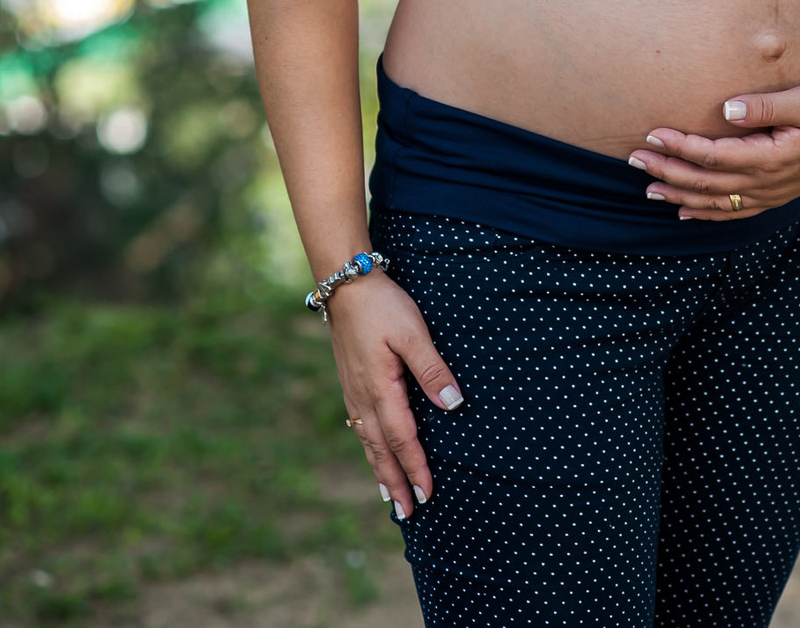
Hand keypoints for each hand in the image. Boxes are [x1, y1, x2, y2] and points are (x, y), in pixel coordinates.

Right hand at [327, 271, 463, 517]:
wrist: (346, 285)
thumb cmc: (383, 306)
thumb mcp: (413, 333)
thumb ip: (432, 369)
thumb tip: (453, 404)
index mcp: (380, 388)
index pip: (402, 438)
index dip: (415, 467)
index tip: (427, 493)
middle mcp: (363, 397)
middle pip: (380, 449)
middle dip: (396, 481)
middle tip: (408, 513)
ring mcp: (353, 391)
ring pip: (368, 441)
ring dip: (380, 470)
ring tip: (391, 497)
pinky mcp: (350, 382)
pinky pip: (360, 426)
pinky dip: (369, 448)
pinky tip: (373, 452)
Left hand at [629, 84, 799, 221]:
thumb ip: (765, 106)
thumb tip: (727, 108)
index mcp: (771, 158)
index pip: (713, 157)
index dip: (680, 147)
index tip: (652, 134)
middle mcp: (768, 183)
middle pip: (707, 183)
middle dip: (668, 171)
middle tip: (633, 159)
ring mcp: (772, 194)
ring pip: (717, 202)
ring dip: (680, 195)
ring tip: (647, 188)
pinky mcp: (776, 195)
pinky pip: (735, 212)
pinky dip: (707, 213)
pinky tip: (685, 210)